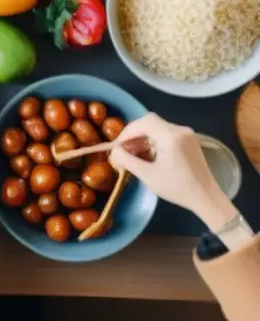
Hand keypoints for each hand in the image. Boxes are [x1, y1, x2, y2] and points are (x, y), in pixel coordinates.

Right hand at [109, 113, 236, 231]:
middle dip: (134, 134)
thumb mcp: (147, 175)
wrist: (206, 198)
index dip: (127, 132)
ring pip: (158, 127)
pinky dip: (154, 140)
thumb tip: (114, 151)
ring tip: (134, 153)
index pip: (143, 122)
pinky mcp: (189, 140)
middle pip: (150, 121)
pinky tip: (149, 153)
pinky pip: (166, 133)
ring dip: (143, 137)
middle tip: (124, 149)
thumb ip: (127, 160)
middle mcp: (180, 130)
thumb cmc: (177, 188)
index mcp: (171, 137)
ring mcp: (187, 134)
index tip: (117, 146)